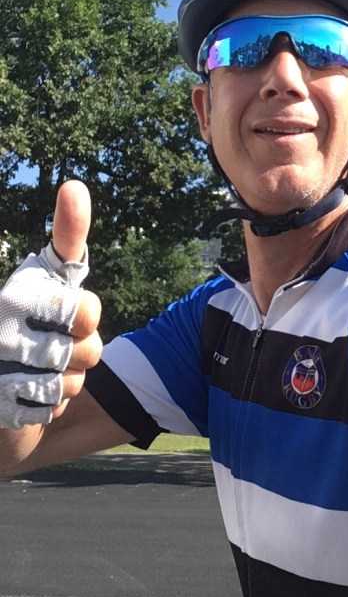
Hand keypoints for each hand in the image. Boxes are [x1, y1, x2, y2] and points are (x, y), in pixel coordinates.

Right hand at [0, 181, 101, 428]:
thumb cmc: (32, 314)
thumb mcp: (51, 272)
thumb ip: (68, 234)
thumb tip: (74, 186)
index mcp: (17, 296)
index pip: (87, 311)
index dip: (88, 316)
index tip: (72, 313)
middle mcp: (1, 331)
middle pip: (89, 351)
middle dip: (83, 351)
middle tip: (56, 343)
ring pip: (72, 384)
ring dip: (67, 381)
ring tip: (40, 368)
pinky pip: (53, 411)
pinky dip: (48, 405)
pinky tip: (28, 393)